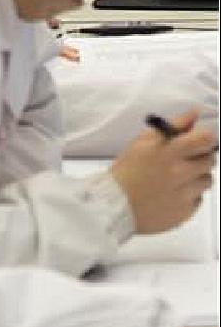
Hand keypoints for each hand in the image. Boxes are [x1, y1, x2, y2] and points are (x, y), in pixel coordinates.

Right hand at [110, 111, 216, 234]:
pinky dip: (190, 194)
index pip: (205, 139)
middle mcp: (180, 172)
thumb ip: (173, 126)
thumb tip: (193, 114)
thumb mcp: (144, 141)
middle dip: (201, 157)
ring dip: (197, 176)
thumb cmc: (127, 171)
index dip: (205, 138)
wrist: (116, 204)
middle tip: (185, 159)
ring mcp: (184, 194)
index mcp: (168, 151)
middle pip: (210, 160)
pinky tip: (173, 192)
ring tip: (177, 177)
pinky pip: (199, 198)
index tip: (199, 140)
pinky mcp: (186, 212)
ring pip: (207, 180)